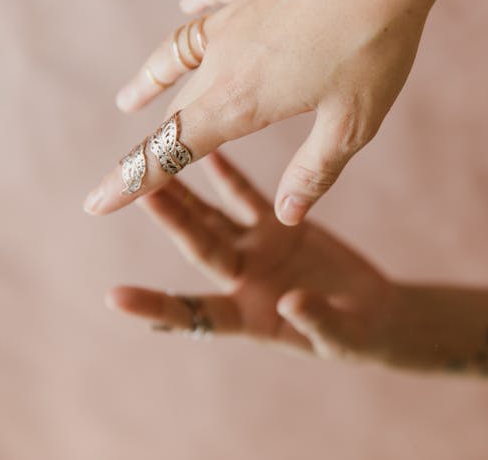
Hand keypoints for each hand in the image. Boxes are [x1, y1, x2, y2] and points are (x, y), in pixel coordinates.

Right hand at [84, 0, 468, 223]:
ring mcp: (236, 15)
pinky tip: (186, 2)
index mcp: (242, 100)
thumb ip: (315, 172)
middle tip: (134, 170)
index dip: (132, 179)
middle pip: (177, 107)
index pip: (172, 149)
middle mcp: (224, 57)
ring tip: (129, 95)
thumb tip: (287, 214)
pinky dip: (194, 6)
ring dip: (152, 77)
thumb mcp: (352, 124)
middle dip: (154, 143)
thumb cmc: (376, 45)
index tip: (95, 203)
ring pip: (178, 52)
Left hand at [106, 152, 395, 359]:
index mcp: (247, 316)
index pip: (195, 313)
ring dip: (186, 192)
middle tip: (139, 189)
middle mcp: (242, 279)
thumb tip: (291, 302)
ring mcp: (257, 249)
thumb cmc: (355, 337)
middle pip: (199, 246)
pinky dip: (227, 175)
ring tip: (158, 157)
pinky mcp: (277, 228)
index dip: (156, 306)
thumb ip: (316, 321)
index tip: (114, 297)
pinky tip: (208, 151)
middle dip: (171, 220)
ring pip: (213, 217)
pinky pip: (246, 197)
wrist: (372, 312)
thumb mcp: (341, 337)